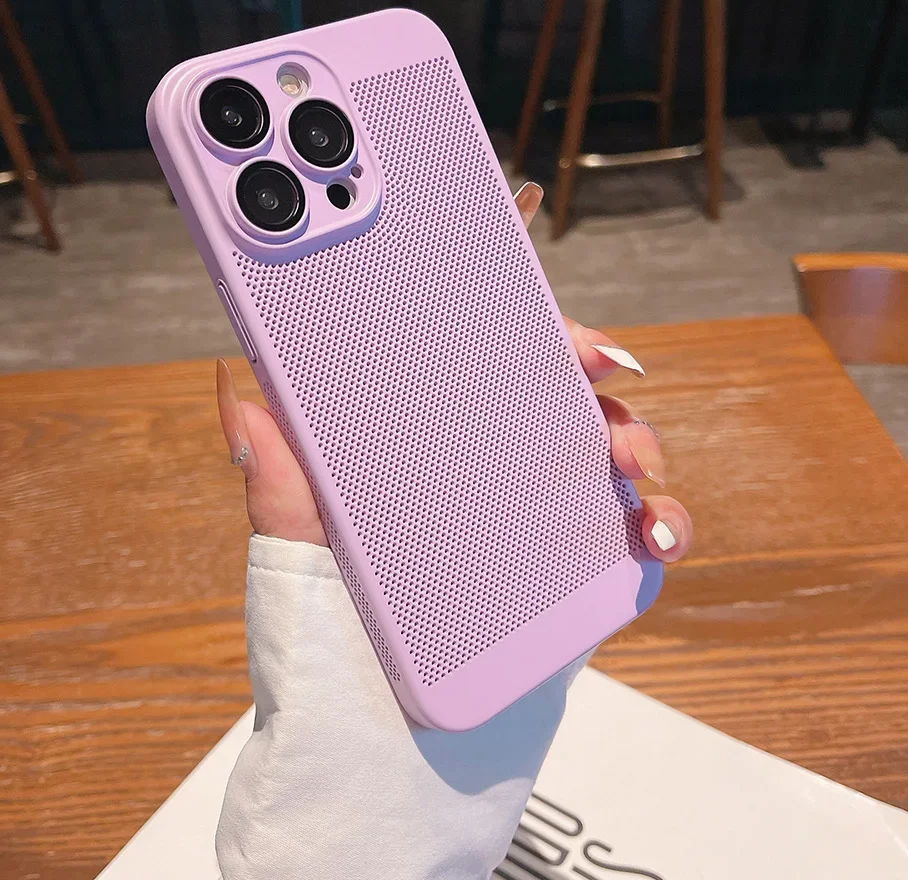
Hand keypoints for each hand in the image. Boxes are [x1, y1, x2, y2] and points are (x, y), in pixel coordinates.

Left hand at [217, 183, 691, 560]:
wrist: (380, 703)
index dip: (495, 264)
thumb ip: (275, 473)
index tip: (517, 204)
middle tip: (597, 360)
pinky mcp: (578, 558)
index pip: (468, 331)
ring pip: (609, 438)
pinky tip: (653, 532)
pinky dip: (664, 520)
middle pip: (556, 373)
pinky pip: (640, 525)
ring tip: (625, 461)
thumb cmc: (340, 605)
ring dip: (634, 433)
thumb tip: (242, 398)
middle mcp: (492, 450)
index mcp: (432, 425)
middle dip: (588, 351)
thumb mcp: (298, 534)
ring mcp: (541, 500)